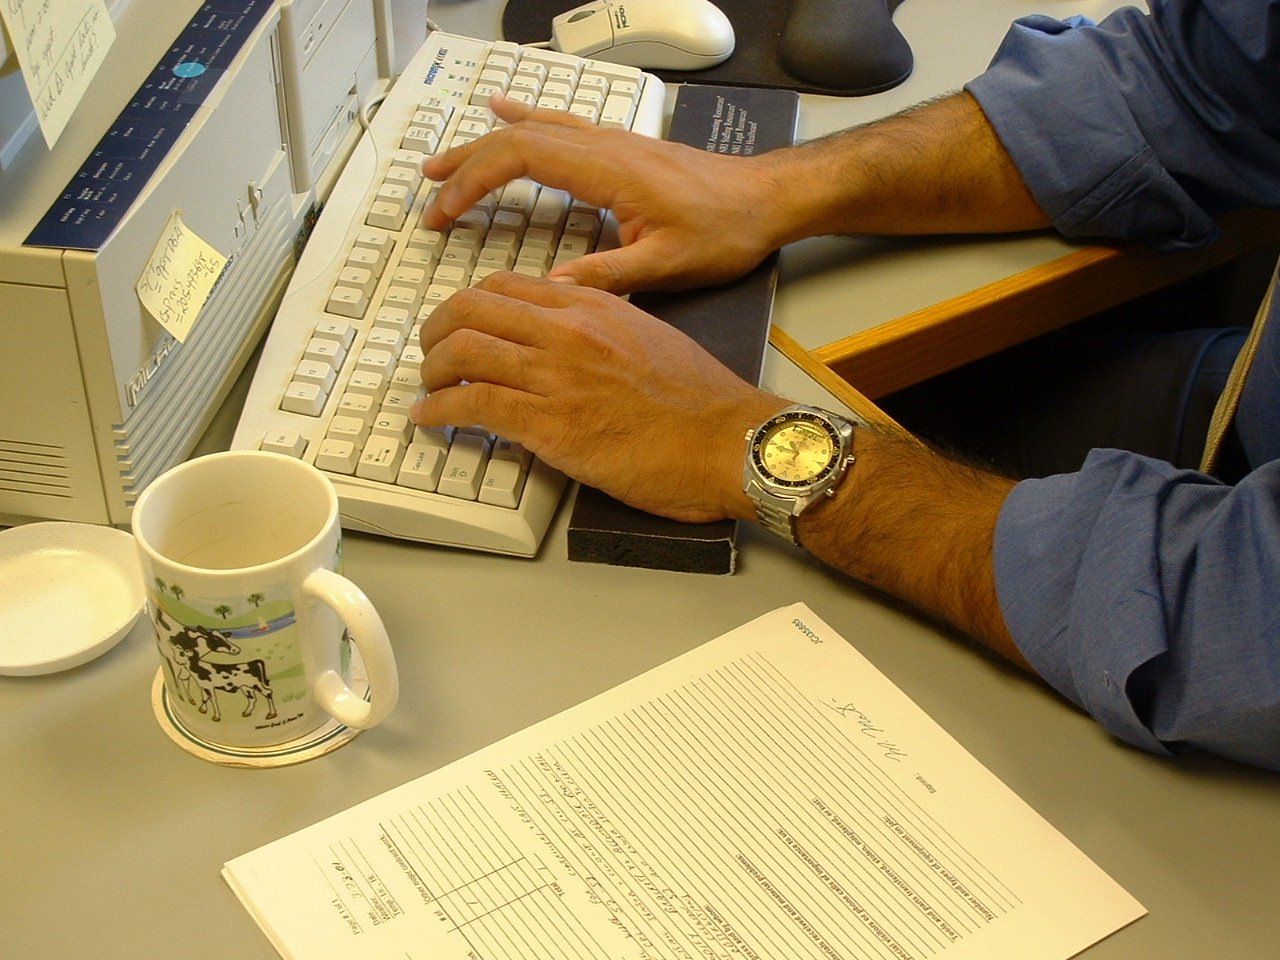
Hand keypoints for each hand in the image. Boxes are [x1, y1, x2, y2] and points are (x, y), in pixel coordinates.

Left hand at [411, 272, 785, 521]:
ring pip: (462, 353)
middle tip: (430, 353)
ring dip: (431, 371)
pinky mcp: (550, 426)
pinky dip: (437, 411)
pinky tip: (428, 418)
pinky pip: (472, 407)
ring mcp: (555, 377)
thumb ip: (602, 327)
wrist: (725, 441)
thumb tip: (568, 337)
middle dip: (435, 331)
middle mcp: (566, 332)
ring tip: (428, 388)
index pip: (505, 287)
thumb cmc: (699, 401)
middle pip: (469, 310)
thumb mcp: (648, 336)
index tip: (460, 324)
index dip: (468, 304)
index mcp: (591, 307)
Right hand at [420, 94, 784, 293]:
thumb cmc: (725, 229)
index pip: (519, 158)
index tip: (444, 210)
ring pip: (532, 130)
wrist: (766, 200)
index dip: (473, 182)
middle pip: (514, 139)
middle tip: (429, 196)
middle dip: (464, 167)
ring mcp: (610, 141)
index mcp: (607, 169)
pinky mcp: (619, 147)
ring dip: (484, 145)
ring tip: (444, 163)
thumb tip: (548, 291)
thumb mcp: (666, 264)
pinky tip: (504, 113)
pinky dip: (521, 122)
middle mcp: (603, 145)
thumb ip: (605, 275)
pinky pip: (557, 124)